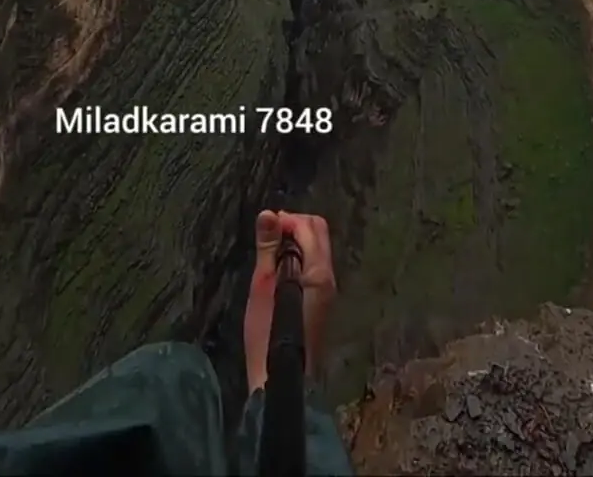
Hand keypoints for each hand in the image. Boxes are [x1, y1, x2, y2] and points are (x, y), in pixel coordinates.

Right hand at [243, 209, 336, 394]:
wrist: (283, 379)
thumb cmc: (268, 334)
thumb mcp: (262, 287)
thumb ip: (268, 248)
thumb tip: (269, 213)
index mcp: (319, 271)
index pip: (310, 226)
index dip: (287, 220)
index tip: (265, 229)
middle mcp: (330, 277)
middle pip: (319, 233)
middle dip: (294, 226)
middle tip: (268, 238)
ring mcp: (328, 291)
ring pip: (318, 250)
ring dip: (296, 242)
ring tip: (269, 255)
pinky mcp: (322, 302)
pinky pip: (314, 266)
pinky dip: (299, 258)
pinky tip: (279, 272)